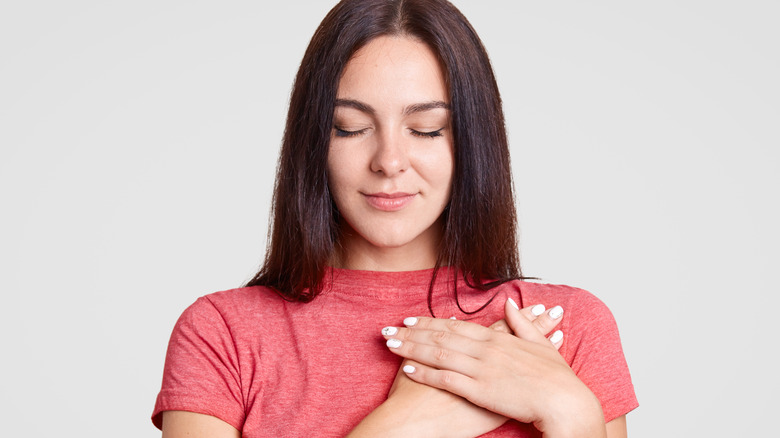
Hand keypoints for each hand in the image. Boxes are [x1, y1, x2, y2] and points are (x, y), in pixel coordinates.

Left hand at [382, 299, 604, 436]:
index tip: (412, 319)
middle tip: (390, 328)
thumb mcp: (540, 344)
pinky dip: (424, 374)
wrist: (565, 401)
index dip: (432, 322)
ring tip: (390, 344)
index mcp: (498, 338)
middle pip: (441, 337)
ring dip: (411, 348)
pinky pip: (445, 379)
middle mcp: (485, 350)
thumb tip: (510, 303)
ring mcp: (481, 369)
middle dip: (413, 332)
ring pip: (438, 354)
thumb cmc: (556, 378)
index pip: (457, 326)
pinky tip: (407, 370)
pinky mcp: (479, 390)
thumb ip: (521, 323)